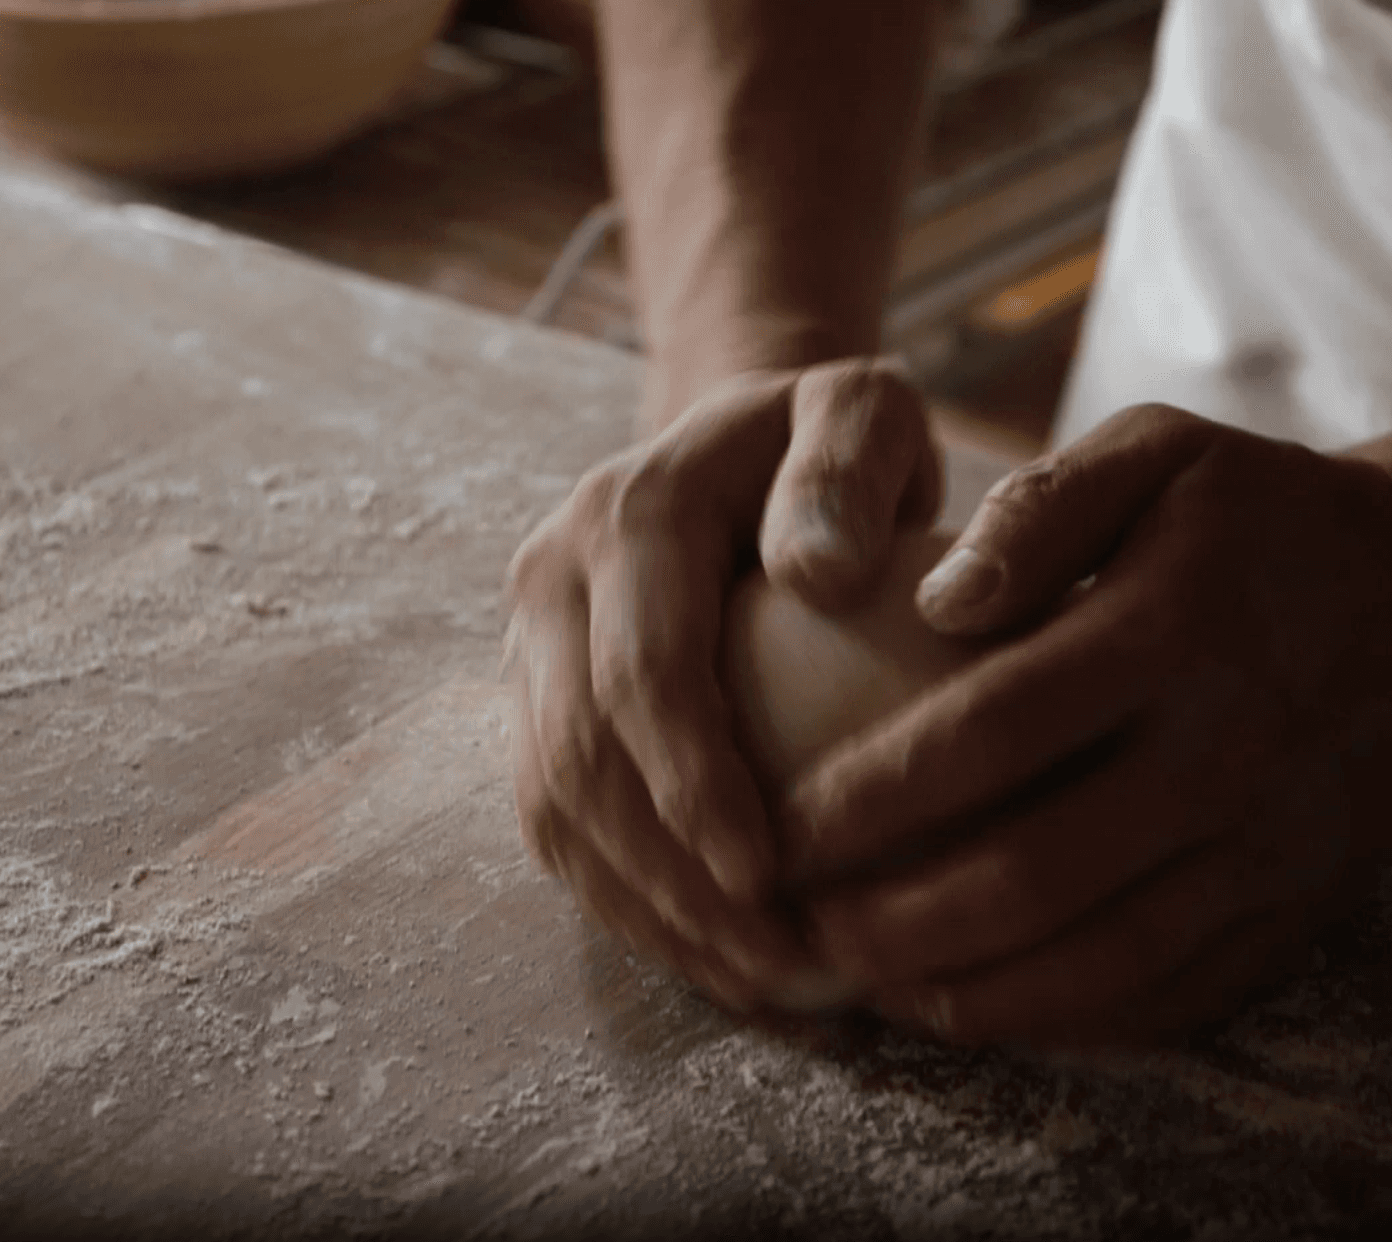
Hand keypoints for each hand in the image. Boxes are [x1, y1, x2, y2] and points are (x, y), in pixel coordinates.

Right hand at [504, 359, 942, 1006]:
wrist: (736, 433)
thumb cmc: (830, 436)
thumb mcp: (862, 408)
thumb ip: (848, 464)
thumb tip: (819, 574)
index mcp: (626, 513)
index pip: (642, 673)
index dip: (694, 787)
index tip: (770, 879)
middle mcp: (551, 577)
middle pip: (581, 762)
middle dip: (670, 882)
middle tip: (775, 965)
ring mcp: (529, 644)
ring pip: (554, 810)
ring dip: (647, 913)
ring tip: (756, 983)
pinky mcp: (531, 701)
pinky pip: (558, 825)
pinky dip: (631, 905)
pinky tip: (721, 961)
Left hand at [778, 405, 1391, 1042]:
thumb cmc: (1261, 516)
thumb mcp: (1156, 453)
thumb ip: (1038, 510)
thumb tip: (930, 605)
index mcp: (1172, 631)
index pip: (990, 735)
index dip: (870, 796)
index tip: (780, 828)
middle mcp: (1226, 752)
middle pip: (1031, 874)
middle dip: (892, 921)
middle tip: (797, 930)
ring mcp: (1271, 846)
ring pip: (1098, 961)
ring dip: (967, 991)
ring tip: (867, 986)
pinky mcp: (1300, 907)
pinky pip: (1171, 996)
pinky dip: (1065, 1018)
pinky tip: (979, 1005)